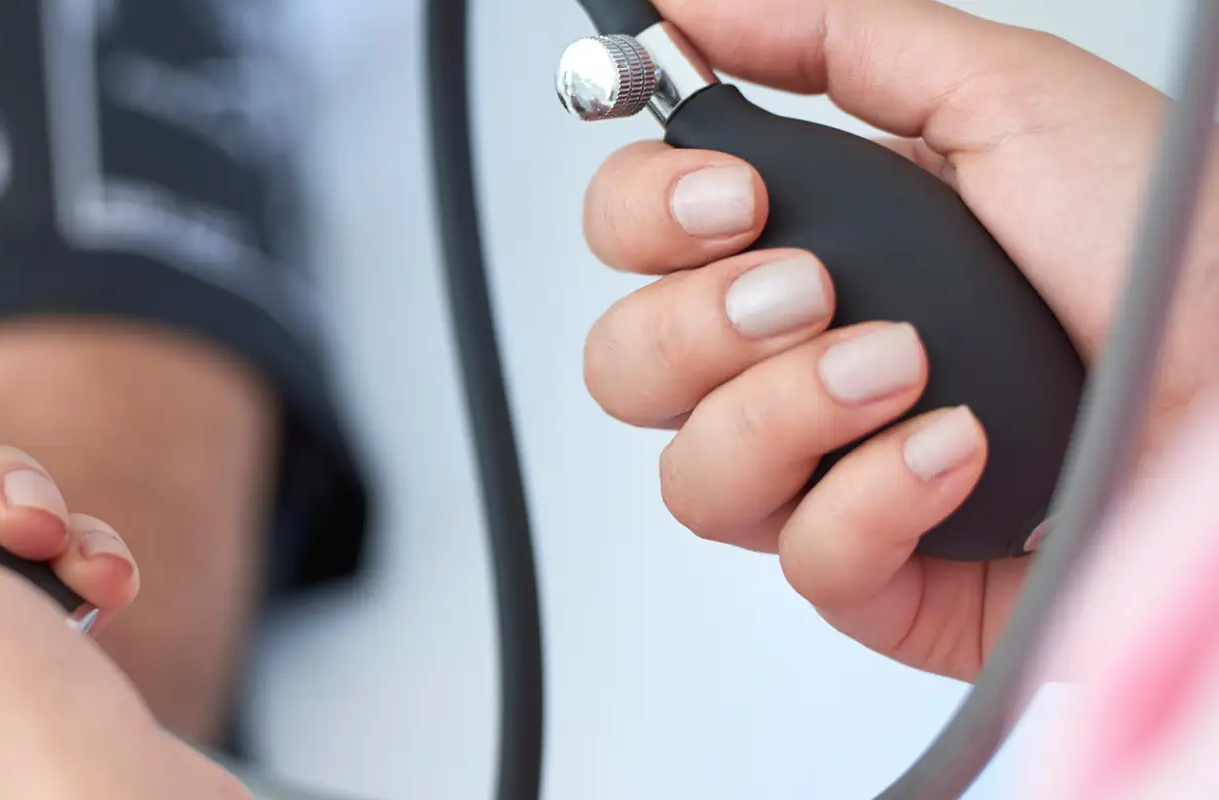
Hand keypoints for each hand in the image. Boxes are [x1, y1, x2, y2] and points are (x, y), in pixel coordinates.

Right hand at [579, 0, 1218, 678]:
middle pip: (624, 366)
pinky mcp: (884, 578)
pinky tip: (958, 454)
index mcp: (814, 241)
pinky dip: (875, 500)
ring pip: (691, 476)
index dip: (645, 218)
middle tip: (812, 289)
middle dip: (700, 323)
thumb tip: (680, 4)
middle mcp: (799, 362)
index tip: (735, 199)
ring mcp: (832, 474)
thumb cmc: (1169, 253)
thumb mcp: (1001, 98)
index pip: (631, 239)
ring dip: (787, 411)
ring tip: (902, 370)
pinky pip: (802, 559)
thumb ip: (828, 39)